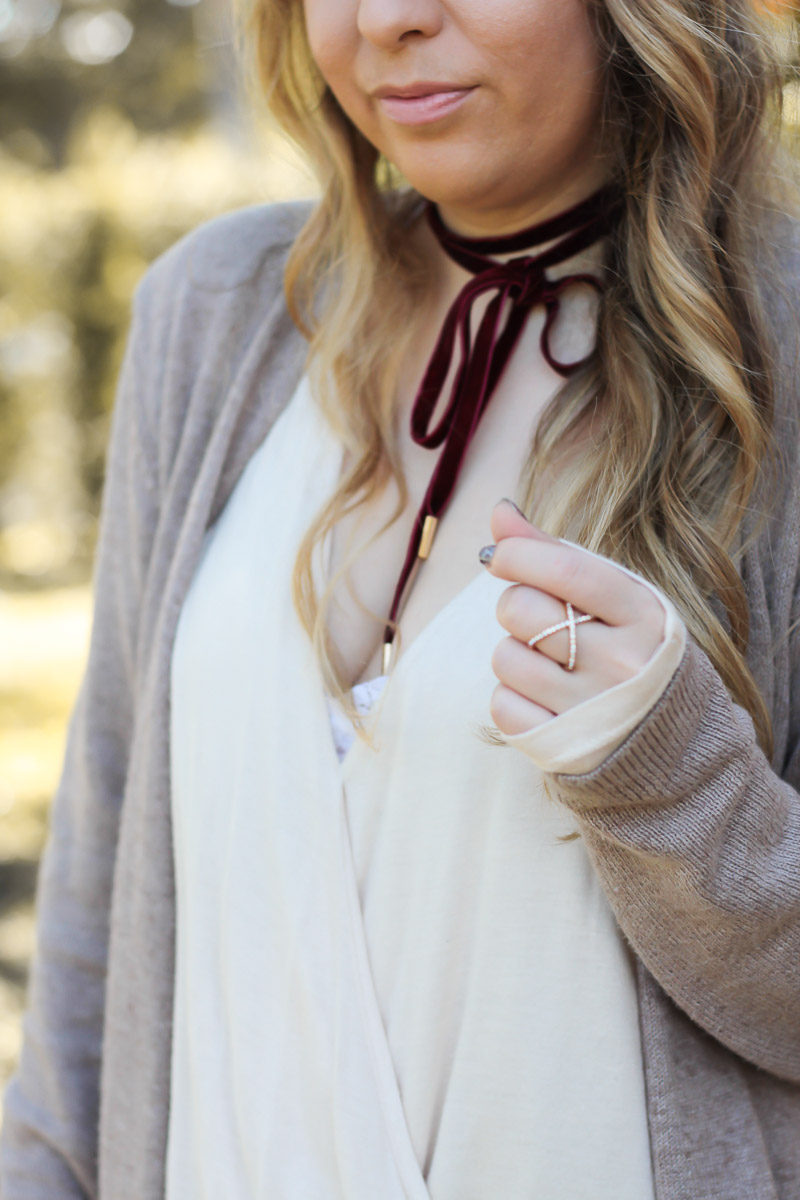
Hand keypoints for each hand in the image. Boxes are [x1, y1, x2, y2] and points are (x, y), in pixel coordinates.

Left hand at [482, 499, 665, 735]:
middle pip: (522, 610)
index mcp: (642, 615)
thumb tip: (500, 510)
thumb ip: (557, 553)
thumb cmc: (634, 651)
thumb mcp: (618, 598)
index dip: (518, 554)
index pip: (565, 571)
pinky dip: (510, 696)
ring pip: (505, 657)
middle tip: (539, 620)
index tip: (500, 557)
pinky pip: (502, 705)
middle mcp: (621, 662)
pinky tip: (542, 697)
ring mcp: (591, 708)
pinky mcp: (562, 746)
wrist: (674, 743)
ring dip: (512, 653)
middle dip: (515, 605)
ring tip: (548, 663)